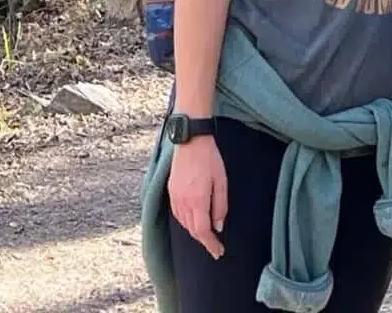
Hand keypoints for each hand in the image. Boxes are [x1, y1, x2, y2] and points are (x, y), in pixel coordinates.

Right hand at [167, 135, 227, 257]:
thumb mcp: (221, 182)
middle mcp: (183, 201)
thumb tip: (218, 227)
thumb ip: (220, 207)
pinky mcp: (171, 191)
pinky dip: (186, 222)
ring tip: (206, 235)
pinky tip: (193, 221)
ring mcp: (174, 196)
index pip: (203, 231)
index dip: (211, 244)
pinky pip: (177, 214)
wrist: (191, 139)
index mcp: (197, 200)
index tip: (219, 252)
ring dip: (195, 232)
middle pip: (192, 230)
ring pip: (184, 223)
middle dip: (204, 241)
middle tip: (215, 247)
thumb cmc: (210, 159)